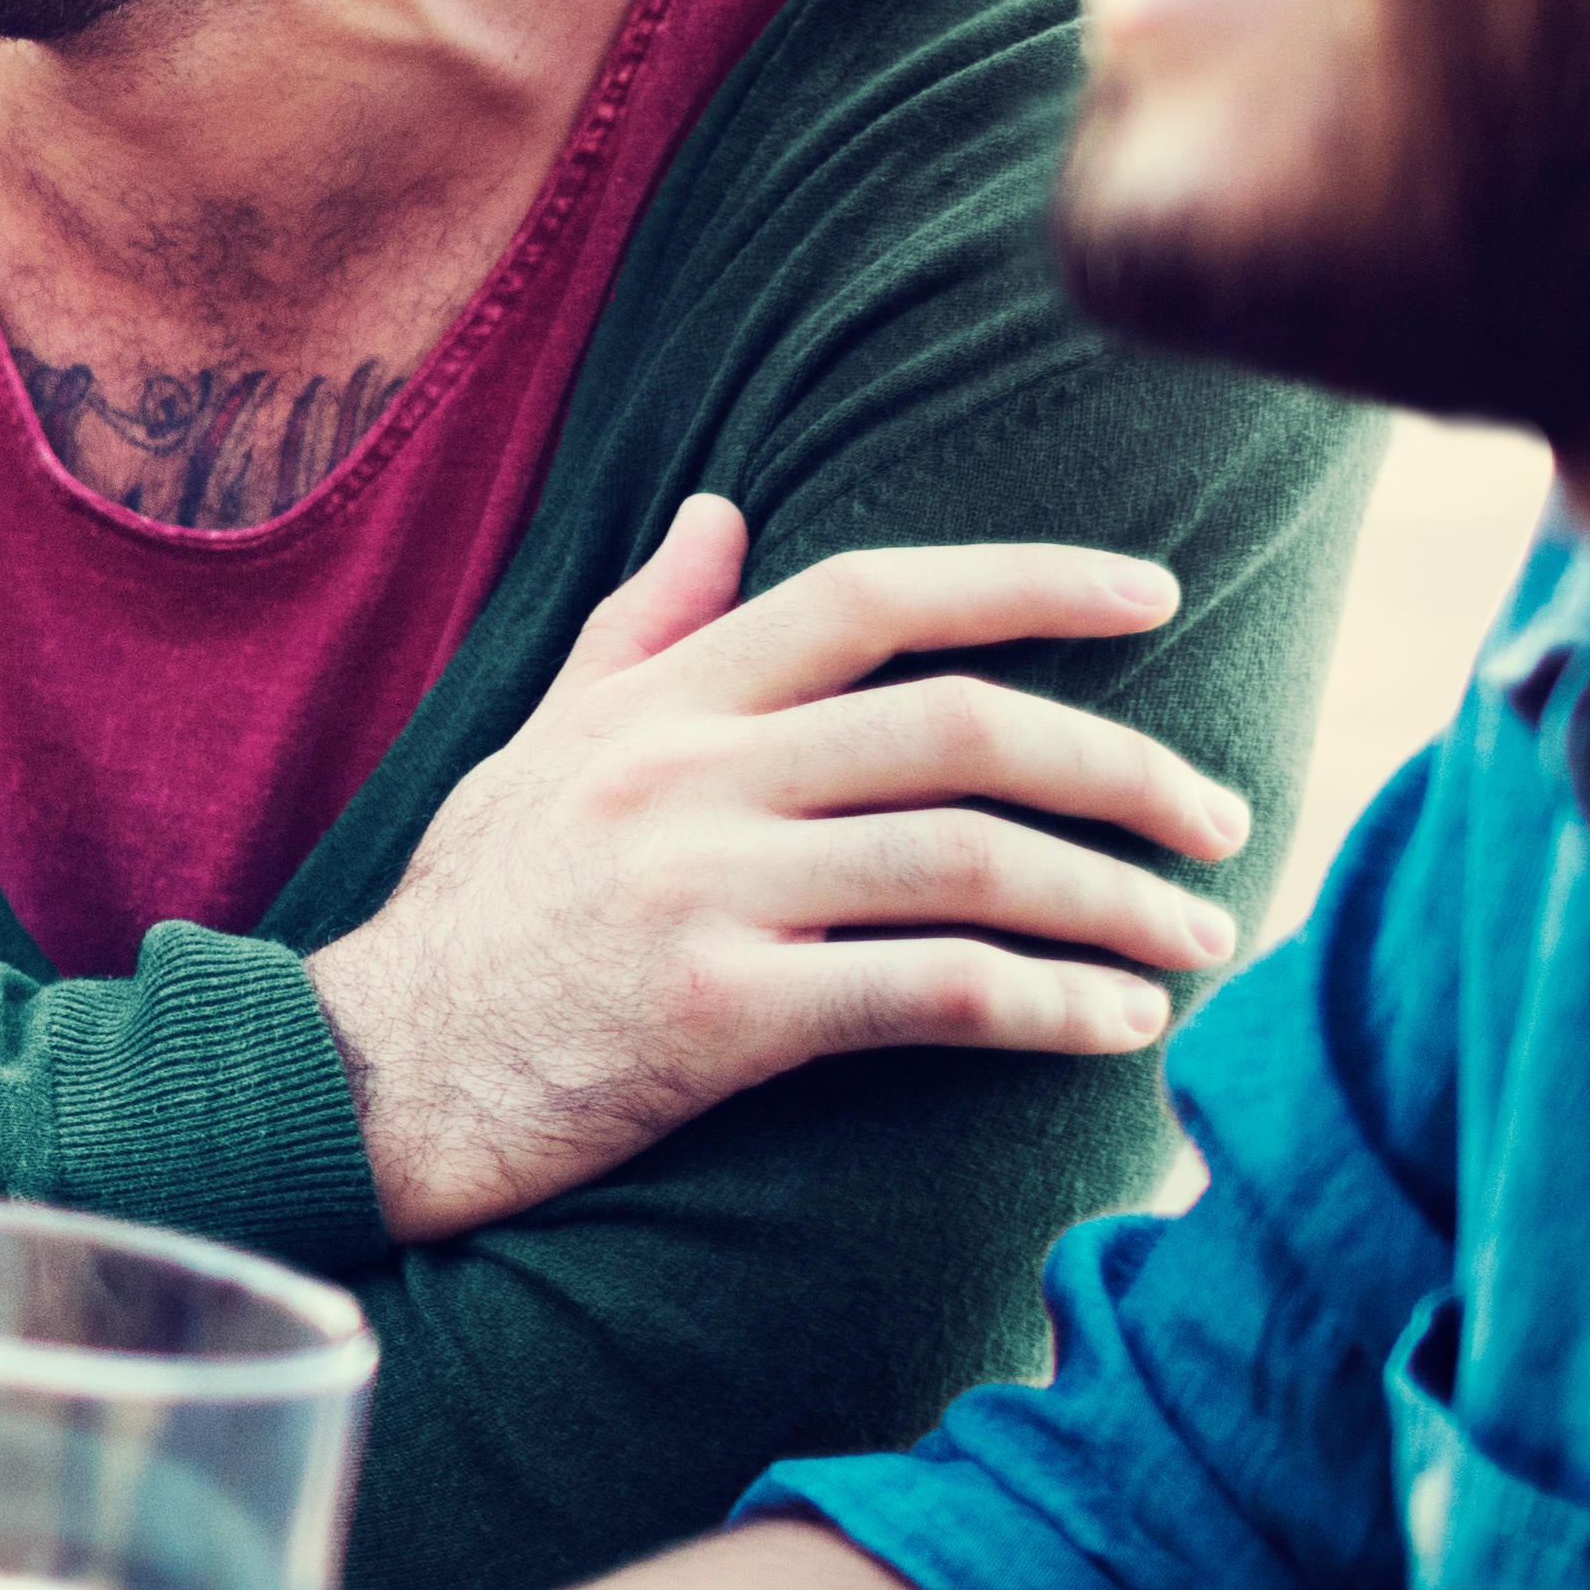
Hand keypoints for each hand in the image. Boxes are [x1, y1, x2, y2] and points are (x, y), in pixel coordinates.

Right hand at [306, 497, 1254, 1240]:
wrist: (367, 1078)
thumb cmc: (466, 917)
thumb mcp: (533, 747)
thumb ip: (640, 632)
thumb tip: (721, 511)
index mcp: (656, 703)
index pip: (867, 596)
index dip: (1026, 583)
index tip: (1154, 597)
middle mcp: (683, 776)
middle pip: (959, 729)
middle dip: (1124, 768)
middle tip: (1223, 814)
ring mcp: (698, 891)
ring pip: (968, 860)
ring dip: (1118, 898)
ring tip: (1200, 935)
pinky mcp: (715, 1014)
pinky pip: (931, 990)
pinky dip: (1051, 1003)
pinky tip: (1119, 1021)